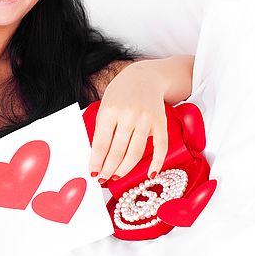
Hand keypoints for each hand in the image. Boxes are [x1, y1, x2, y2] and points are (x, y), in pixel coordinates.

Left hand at [88, 64, 167, 182]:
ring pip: (135, 152)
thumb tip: (98, 155)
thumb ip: (102, 128)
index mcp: (110, 111)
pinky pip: (160, 146)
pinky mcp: (161, 123)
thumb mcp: (104, 106)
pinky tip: (150, 174)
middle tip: (103, 178)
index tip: (93, 172)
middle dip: (108, 168)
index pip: (101, 143)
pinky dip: (156, 162)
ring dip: (125, 168)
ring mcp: (146, 120)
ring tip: (116, 176)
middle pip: (117, 150)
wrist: (145, 77)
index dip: (97, 161)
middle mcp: (129, 115)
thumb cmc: (121, 93)